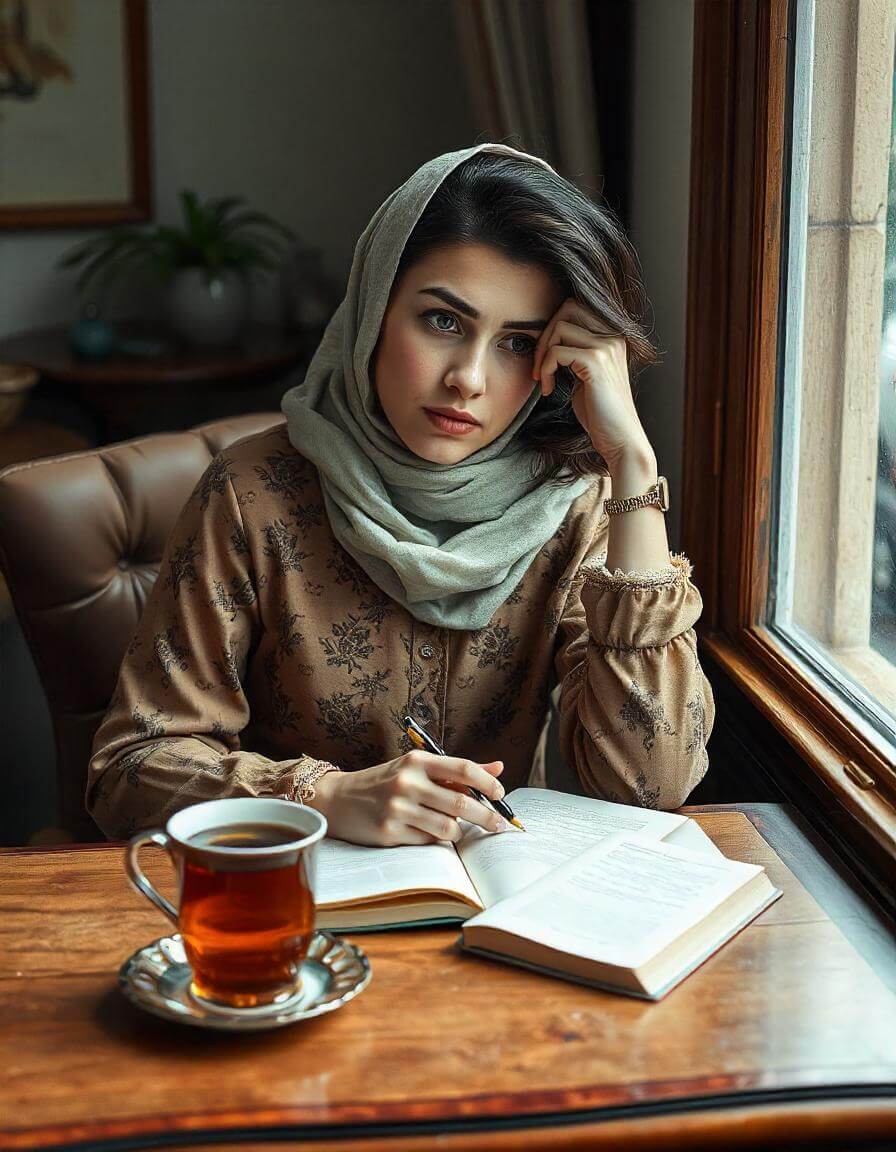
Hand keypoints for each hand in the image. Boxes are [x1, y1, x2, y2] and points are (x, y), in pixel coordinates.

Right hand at [309, 751, 509, 846]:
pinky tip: (426, 832)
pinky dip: (435, 839)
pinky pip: (428, 841)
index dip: (488, 783)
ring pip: (448, 828)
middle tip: (501, 825)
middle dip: (488, 817)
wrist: (338, 799)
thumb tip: (499, 767)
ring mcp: (398, 809)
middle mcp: (408, 782)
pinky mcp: (389, 832)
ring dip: (458, 832)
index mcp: (417, 761)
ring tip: (455, 829)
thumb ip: (456, 771)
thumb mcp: (417, 768)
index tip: (501, 795)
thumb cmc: (385, 782)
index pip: (463, 769)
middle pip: (462, 804)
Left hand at [531, 296, 651, 466]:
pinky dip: (545, 369)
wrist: (620, 440)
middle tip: (538, 366)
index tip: (544, 360)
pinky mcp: (596, 362)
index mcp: (612, 337)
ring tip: (542, 379)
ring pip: (559, 327)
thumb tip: (548, 340)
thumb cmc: (600, 414)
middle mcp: (613, 336)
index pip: (575, 308)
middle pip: (568, 307)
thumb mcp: (585, 376)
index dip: (553, 329)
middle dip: (545, 335)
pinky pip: (556, 352)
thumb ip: (574, 354)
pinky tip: (548, 389)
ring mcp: (606, 347)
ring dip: (542, 354)